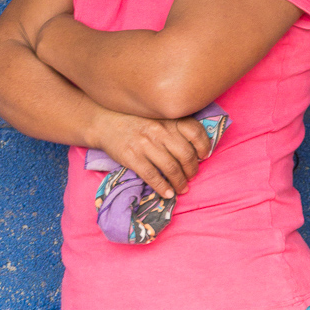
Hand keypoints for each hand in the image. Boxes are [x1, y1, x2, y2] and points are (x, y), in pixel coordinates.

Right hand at [89, 108, 211, 198]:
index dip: (204, 146)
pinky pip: (153, 176)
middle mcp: (159, 130)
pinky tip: (168, 193)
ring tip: (182, 188)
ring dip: (180, 182)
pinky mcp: (132, 157)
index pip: (195, 131)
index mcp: (168, 118)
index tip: (204, 156)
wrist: (105, 122)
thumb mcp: (157, 116)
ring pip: (171, 168)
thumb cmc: (136, 120)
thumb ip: (175, 126)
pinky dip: (163, 188)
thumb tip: (196, 146)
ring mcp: (145, 144)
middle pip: (186, 154)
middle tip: (192, 176)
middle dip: (192, 170)